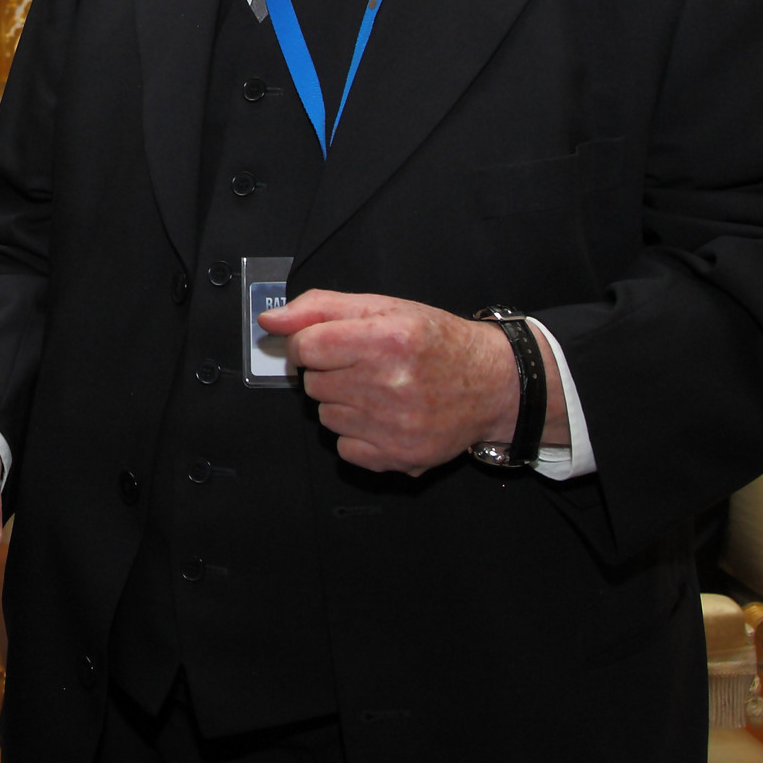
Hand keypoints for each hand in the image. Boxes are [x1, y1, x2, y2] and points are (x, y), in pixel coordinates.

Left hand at [256, 292, 564, 474]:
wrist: (492, 383)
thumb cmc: (435, 341)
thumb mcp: (383, 307)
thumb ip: (320, 308)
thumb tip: (270, 321)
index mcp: (387, 339)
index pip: (307, 346)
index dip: (307, 344)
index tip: (322, 344)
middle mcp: (391, 384)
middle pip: (313, 384)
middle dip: (330, 373)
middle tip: (363, 366)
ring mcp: (396, 425)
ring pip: (325, 417)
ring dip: (343, 404)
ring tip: (378, 391)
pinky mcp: (400, 456)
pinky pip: (344, 449)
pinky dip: (356, 435)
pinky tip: (383, 418)